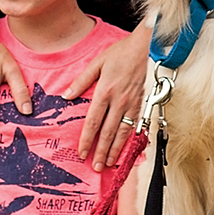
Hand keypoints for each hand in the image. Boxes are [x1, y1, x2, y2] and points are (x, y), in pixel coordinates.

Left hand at [64, 26, 152, 170]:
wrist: (146, 47)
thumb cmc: (121, 53)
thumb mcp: (97, 62)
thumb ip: (82, 80)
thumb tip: (66, 95)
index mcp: (105, 91)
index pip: (94, 122)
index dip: (87, 139)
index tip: (82, 152)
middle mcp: (119, 101)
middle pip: (108, 132)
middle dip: (101, 151)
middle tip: (96, 167)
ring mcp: (132, 104)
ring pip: (123, 133)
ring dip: (115, 150)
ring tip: (109, 163)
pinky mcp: (142, 104)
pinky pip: (135, 126)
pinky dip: (130, 140)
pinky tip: (125, 148)